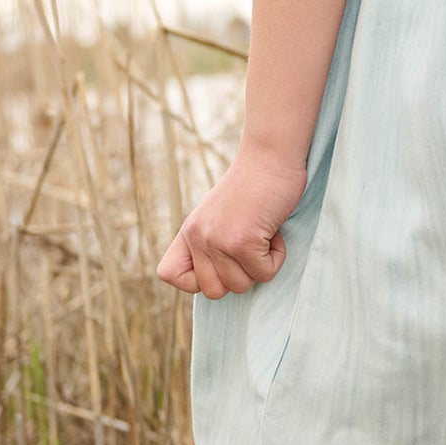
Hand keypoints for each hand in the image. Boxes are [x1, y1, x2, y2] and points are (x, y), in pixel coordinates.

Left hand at [157, 140, 307, 297]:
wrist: (272, 153)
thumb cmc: (254, 183)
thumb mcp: (219, 214)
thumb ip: (211, 242)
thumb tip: (223, 280)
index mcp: (189, 230)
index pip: (169, 274)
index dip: (196, 279)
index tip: (220, 261)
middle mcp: (198, 237)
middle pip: (214, 291)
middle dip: (239, 275)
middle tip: (251, 245)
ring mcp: (219, 241)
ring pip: (241, 286)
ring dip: (260, 265)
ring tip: (263, 233)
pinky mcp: (243, 242)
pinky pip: (265, 273)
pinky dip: (276, 258)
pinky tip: (275, 232)